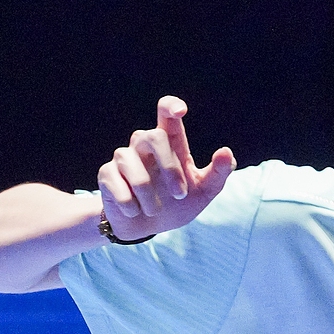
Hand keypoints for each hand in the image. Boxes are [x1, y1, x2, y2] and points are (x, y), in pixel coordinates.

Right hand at [96, 96, 236, 241]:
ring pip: (132, 163)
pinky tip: (135, 211)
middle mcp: (144, 145)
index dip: (171, 106)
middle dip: (169, 167)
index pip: (167, 113)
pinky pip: (116, 183)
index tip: (180, 111)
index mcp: (170, 143)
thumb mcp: (204, 192)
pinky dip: (130, 203)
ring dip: (148, 194)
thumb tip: (226, 152)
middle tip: (180, 195)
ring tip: (155, 210)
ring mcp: (124, 158)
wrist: (146, 227)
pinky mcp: (107, 174)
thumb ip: (218, 173)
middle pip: (152, 135)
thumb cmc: (177, 205)